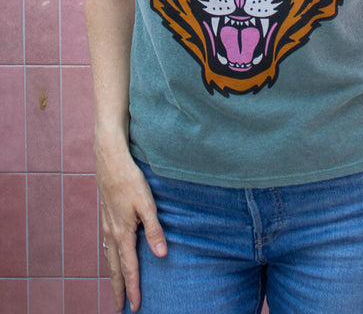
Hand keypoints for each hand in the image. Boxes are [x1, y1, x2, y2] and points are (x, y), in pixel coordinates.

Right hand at [97, 147, 166, 311]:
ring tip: (115, 288)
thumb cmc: (130, 179)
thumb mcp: (147, 204)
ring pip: (109, 257)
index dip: (133, 288)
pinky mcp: (106, 215)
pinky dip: (109, 257)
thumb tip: (161, 255)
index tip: (136, 306)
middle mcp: (112, 232)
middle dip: (118, 289)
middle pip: (115, 267)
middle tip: (118, 308)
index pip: (129, 267)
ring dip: (113, 274)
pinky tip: (111, 255)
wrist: (109, 159)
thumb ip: (154, 230)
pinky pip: (106, 244)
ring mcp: (107, 223)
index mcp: (123, 232)